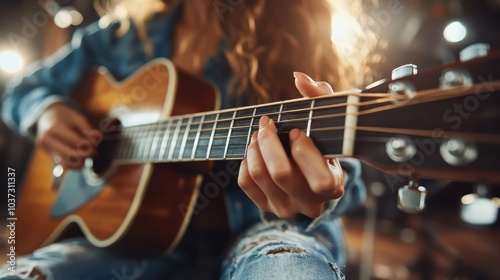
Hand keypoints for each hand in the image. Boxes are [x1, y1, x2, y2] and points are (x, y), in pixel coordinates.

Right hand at [36, 102, 101, 168]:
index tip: (95, 145)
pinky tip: (81, 162)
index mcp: (56, 128)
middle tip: (95, 152)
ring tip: (87, 158)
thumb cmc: (66, 117)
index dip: (89, 145)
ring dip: (80, 162)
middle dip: (86, 154)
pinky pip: (61, 164)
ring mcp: (45, 147)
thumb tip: (96, 140)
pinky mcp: (47, 153)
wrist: (47, 116)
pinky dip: (73, 166)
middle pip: (70, 153)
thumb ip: (88, 129)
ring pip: (65, 162)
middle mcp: (48, 139)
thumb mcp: (78, 118)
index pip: (76, 141)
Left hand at [238, 72, 343, 217]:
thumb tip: (298, 78)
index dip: (304, 152)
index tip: (296, 130)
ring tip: (259, 133)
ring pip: (260, 175)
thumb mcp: (329, 119)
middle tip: (267, 123)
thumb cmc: (322, 140)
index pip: (319, 180)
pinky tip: (255, 150)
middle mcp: (311, 203)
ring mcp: (287, 208)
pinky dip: (246, 161)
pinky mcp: (266, 206)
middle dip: (269, 141)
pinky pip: (245, 183)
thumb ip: (320, 95)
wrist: (311, 172)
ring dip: (254, 147)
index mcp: (333, 186)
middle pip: (281, 175)